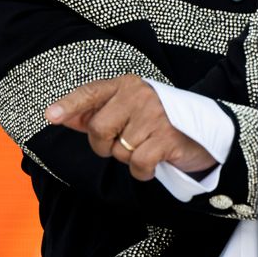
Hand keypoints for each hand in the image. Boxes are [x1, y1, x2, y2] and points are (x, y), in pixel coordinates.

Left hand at [45, 74, 216, 179]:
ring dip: (129, 158)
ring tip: (148, 146)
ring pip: (118, 151)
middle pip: (98, 129)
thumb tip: (63, 118)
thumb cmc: (158, 121)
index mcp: (126, 85)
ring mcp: (154, 115)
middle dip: (105, 145)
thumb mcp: (129, 110)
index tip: (50, 116)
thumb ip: (97, 113)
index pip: (91, 92)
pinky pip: (137, 166)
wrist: (207, 131)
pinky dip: (143, 172)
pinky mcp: (167, 138)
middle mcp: (139, 95)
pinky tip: (156, 160)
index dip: (69, 105)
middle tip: (125, 142)